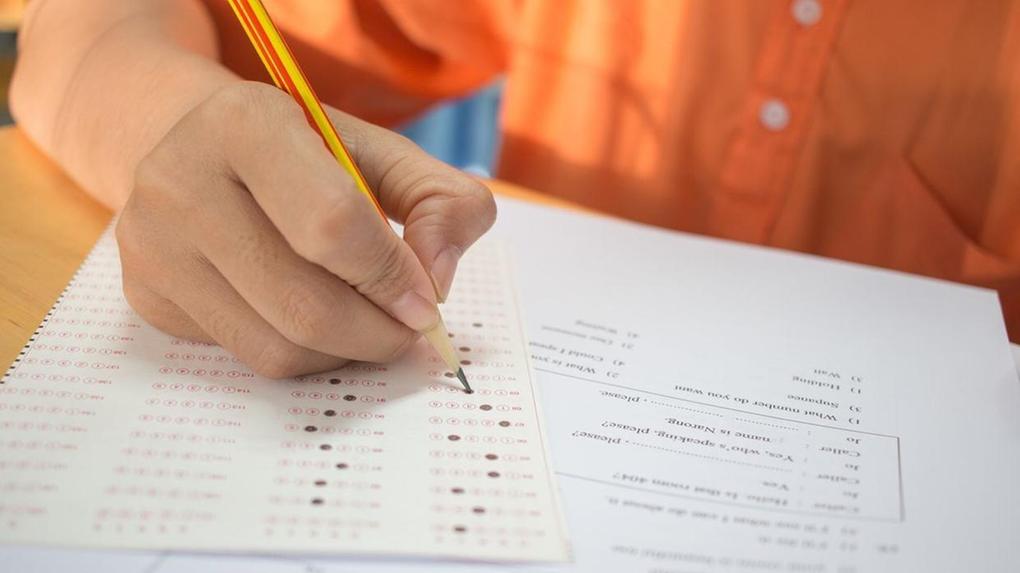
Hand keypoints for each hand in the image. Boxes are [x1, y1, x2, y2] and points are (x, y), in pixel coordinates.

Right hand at [116, 81, 495, 376]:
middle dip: (379, 332)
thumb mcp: (383, 151)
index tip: (427, 301)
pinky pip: (250, 359)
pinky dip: (306, 355)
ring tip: (370, 322)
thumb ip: (440, 200)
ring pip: (279, 348)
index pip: (332, 223)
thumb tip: (436, 281)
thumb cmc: (307, 154)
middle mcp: (180, 182)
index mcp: (244, 122)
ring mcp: (154, 247)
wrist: (202, 151)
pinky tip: (317, 320)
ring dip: (347, 352)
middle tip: (409, 329)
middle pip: (306, 305)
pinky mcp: (148, 298)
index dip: (393, 275)